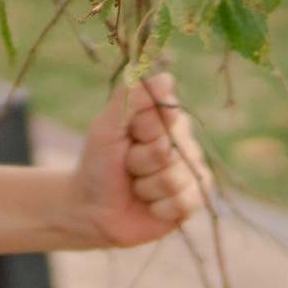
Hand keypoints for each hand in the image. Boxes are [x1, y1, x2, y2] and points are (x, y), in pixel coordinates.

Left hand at [69, 73, 210, 247]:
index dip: (141, 129)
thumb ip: (132, 99)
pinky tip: (149, 205)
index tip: (128, 134)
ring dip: (145, 186)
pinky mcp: (193, 199)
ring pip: (174, 178)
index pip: (167, 114)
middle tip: (127, 165)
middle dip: (138, 162)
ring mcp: (191, 169)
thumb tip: (167, 78)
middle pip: (168, 150)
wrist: (93, 209)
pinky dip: (157, 207)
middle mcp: (183, 140)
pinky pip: (183, 202)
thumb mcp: (107, 127)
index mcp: (165, 117)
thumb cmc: (99, 163)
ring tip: (136, 186)